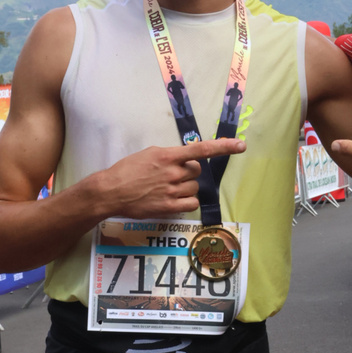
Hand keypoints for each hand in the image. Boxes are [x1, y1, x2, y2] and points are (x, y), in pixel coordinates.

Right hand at [100, 139, 245, 218]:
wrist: (111, 191)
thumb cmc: (128, 170)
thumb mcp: (149, 154)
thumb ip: (170, 155)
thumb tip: (186, 158)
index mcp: (168, 156)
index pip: (201, 149)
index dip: (223, 147)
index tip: (241, 145)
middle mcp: (173, 172)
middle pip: (197, 171)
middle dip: (189, 172)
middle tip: (172, 175)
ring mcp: (172, 191)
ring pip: (194, 188)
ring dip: (186, 188)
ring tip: (168, 188)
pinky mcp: (169, 207)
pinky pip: (191, 204)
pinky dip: (187, 201)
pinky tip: (175, 199)